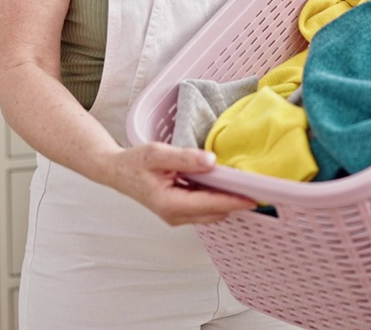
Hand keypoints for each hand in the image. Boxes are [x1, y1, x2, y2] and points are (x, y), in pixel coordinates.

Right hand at [105, 143, 256, 225]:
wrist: (116, 171)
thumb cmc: (134, 162)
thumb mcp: (158, 154)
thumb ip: (185, 158)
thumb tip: (212, 162)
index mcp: (170, 204)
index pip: (210, 205)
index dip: (234, 200)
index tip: (254, 196)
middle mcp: (175, 216)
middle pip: (215, 213)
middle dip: (233, 202)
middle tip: (253, 185)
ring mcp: (177, 216)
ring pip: (211, 214)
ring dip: (225, 201)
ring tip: (238, 182)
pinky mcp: (179, 212)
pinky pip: (203, 209)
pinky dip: (214, 199)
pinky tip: (220, 184)